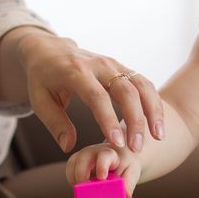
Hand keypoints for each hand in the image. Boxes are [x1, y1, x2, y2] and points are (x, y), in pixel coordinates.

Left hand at [16, 30, 163, 153]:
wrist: (50, 49)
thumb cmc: (43, 78)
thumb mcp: (40, 100)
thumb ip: (55, 123)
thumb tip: (69, 147)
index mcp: (75, 72)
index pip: (97, 97)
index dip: (109, 120)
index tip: (117, 144)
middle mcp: (98, 65)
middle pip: (125, 90)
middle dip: (135, 120)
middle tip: (137, 147)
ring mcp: (113, 64)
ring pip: (140, 85)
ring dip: (153, 110)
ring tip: (158, 136)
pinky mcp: (122, 67)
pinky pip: (143, 83)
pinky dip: (153, 103)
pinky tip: (157, 124)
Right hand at [65, 141, 142, 197]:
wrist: (121, 153)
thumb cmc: (126, 164)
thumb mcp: (132, 173)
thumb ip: (129, 183)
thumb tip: (126, 195)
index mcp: (111, 153)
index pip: (104, 156)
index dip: (102, 167)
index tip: (102, 178)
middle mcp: (95, 151)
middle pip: (82, 158)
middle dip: (82, 176)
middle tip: (87, 191)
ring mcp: (84, 154)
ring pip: (72, 163)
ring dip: (75, 179)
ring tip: (84, 191)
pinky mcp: (77, 159)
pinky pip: (69, 168)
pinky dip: (72, 180)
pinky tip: (80, 188)